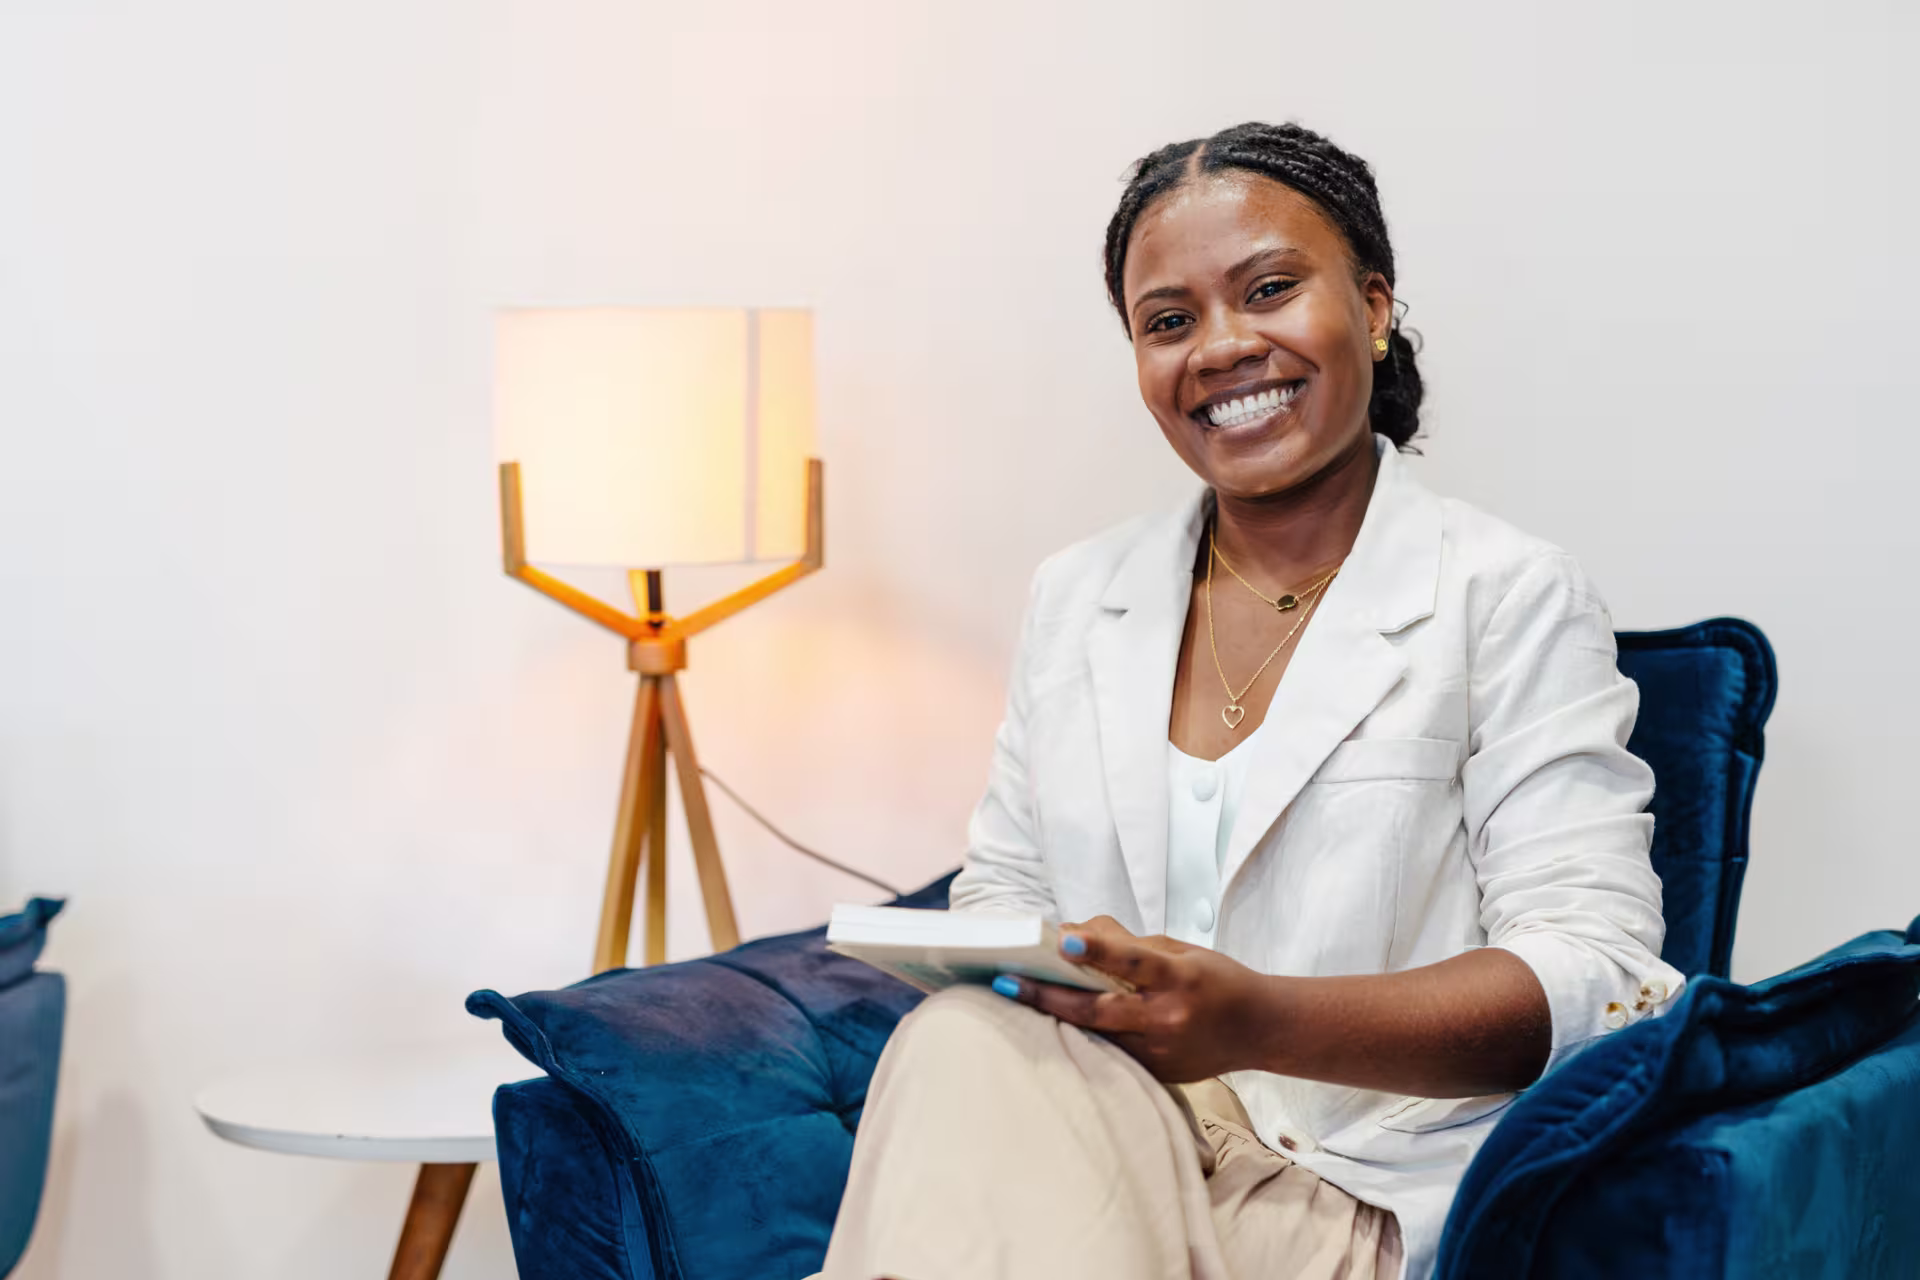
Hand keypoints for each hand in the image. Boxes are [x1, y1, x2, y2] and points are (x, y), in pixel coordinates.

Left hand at [993, 916, 1275, 1082]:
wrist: (1261, 1029)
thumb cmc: (1216, 980)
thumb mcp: (1179, 950)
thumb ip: (1129, 944)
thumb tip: (1072, 934)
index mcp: (1181, 979)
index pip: (1134, 962)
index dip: (1098, 949)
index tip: (1062, 939)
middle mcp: (1169, 1019)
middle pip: (1099, 1011)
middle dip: (1048, 997)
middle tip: (1005, 981)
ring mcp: (1161, 1053)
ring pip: (1096, 1037)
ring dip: (1054, 1019)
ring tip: (1013, 998)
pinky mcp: (1156, 1074)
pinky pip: (1110, 1053)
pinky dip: (1080, 1037)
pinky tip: (1048, 1025)